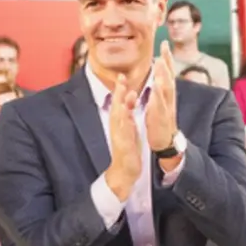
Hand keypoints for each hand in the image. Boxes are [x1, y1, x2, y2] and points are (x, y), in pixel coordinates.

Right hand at [104, 74, 141, 200]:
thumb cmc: (128, 149)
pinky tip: (127, 116)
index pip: (119, 103)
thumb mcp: (129, 128)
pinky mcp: (123, 145)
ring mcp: (119, 136)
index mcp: (120, 123)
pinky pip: (124, 133)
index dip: (120, 89)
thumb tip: (129, 100)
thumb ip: (128, 114)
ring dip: (121, 104)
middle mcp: (117, 127)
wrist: (124, 170)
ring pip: (118, 118)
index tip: (122, 75)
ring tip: (124, 92)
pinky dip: (125, 123)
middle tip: (121, 77)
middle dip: (118, 92)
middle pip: (116, 106)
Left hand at [145, 42, 179, 151]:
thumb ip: (159, 88)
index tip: (164, 43)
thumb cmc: (160, 121)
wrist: (164, 141)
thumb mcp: (159, 102)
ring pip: (166, 89)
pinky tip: (156, 87)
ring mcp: (166, 107)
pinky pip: (160, 105)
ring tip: (160, 62)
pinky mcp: (161, 117)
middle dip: (167, 61)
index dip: (166, 58)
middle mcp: (168, 98)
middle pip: (169, 76)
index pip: (167, 72)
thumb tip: (158, 75)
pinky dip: (158, 96)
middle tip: (164, 46)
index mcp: (166, 94)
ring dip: (164, 76)